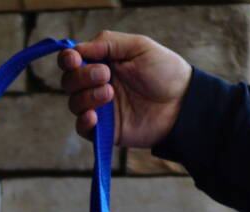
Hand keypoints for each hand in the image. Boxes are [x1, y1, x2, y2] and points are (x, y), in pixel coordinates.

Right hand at [58, 32, 191, 149]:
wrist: (181, 103)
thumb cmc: (164, 71)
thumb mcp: (138, 46)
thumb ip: (108, 43)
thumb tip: (78, 48)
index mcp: (102, 62)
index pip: (73, 60)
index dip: (68, 59)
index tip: (75, 59)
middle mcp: (97, 85)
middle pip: (69, 82)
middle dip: (81, 77)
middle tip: (105, 75)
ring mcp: (101, 108)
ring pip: (74, 104)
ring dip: (87, 96)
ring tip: (110, 93)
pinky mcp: (106, 130)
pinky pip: (82, 129)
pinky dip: (83, 122)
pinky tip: (94, 116)